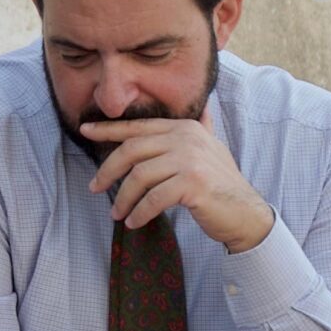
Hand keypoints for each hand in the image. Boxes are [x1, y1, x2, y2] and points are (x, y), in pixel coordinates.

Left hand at [84, 114, 273, 251]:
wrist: (245, 212)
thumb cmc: (221, 183)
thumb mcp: (211, 149)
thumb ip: (202, 128)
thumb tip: (204, 108)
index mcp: (184, 127)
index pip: (139, 127)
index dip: (109, 130)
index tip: (85, 131)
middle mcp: (186, 138)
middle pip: (132, 150)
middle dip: (108, 170)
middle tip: (94, 188)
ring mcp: (190, 160)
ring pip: (140, 176)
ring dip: (123, 198)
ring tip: (117, 213)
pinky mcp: (193, 184)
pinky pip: (154, 199)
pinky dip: (140, 212)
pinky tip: (135, 222)